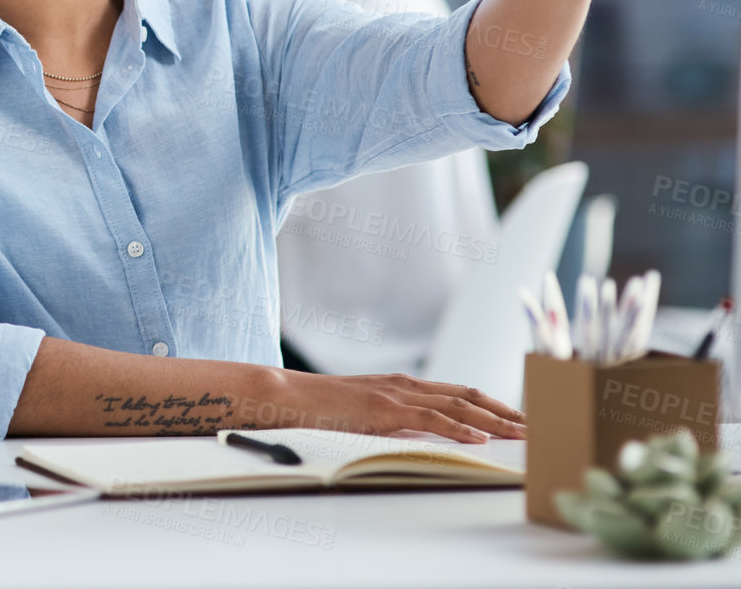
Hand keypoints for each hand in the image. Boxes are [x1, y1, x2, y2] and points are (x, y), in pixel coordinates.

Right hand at [274, 370, 525, 443]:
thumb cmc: (321, 409)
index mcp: (403, 386)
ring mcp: (395, 394)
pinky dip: (457, 427)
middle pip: (469, 395)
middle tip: (538, 426)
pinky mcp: (382, 408)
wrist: (287, 395)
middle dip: (506, 411)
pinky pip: (428, 418)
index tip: (521, 420)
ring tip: (522, 433)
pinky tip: (478, 438)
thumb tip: (422, 439)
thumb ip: (394, 421)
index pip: (460, 393)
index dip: (494, 406)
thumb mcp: (366, 415)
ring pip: (457, 404)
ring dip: (493, 420)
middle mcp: (405, 384)